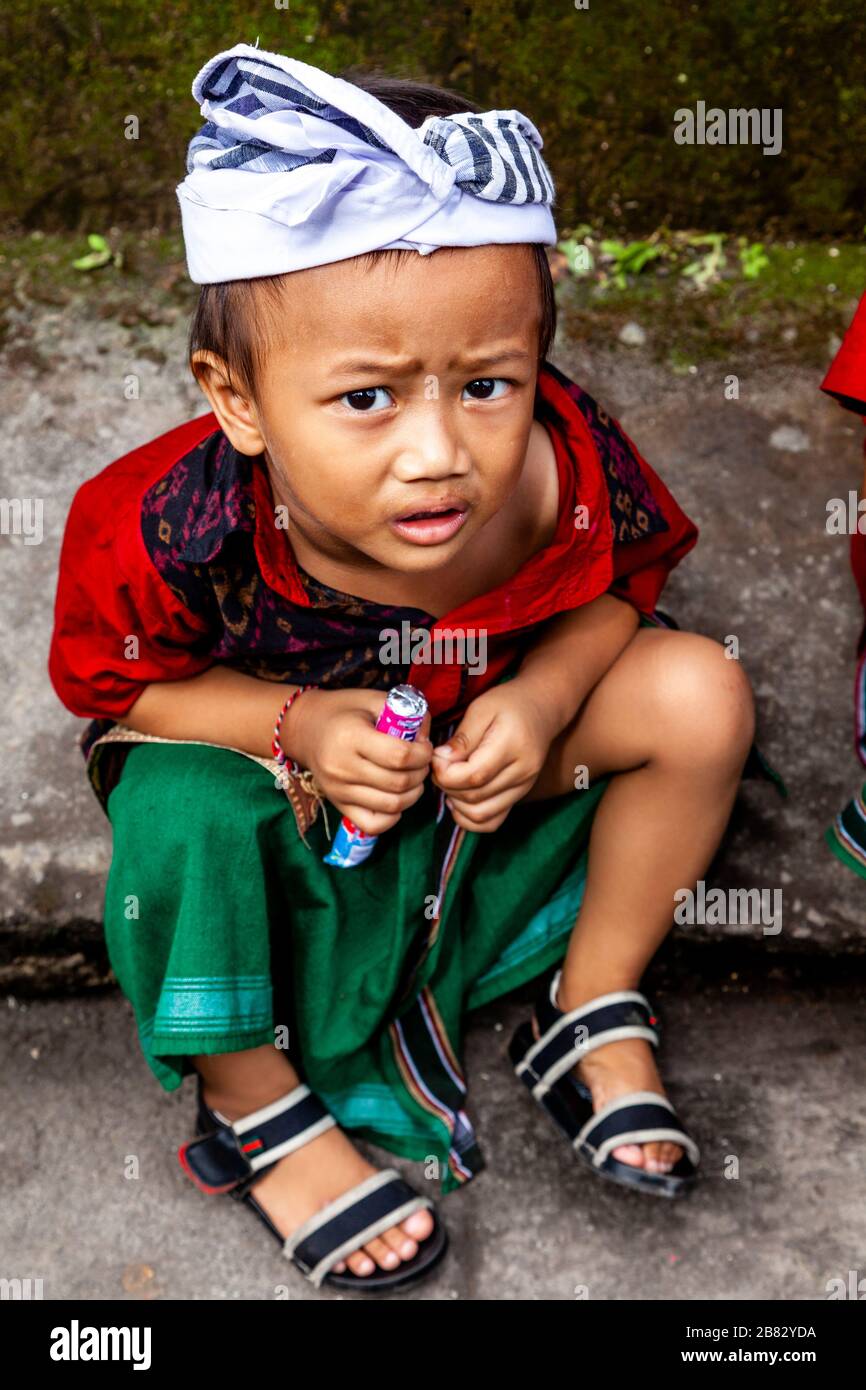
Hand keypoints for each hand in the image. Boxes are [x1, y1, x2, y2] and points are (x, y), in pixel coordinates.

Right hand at [284, 686, 433, 835]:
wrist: (305, 728)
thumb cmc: (344, 711)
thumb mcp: (373, 700)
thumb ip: (405, 715)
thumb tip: (427, 737)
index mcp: (351, 737)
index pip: (399, 756)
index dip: (422, 754)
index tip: (424, 747)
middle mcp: (342, 767)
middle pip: (398, 783)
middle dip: (421, 773)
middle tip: (421, 762)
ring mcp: (339, 790)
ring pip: (391, 805)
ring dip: (413, 793)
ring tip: (412, 778)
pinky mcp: (339, 805)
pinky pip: (373, 824)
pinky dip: (393, 815)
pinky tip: (396, 796)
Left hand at [430, 678, 558, 832]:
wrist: (542, 708)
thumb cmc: (509, 703)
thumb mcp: (482, 709)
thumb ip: (462, 738)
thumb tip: (441, 761)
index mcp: (512, 747)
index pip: (473, 776)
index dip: (445, 772)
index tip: (436, 757)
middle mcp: (522, 773)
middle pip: (474, 797)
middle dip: (446, 785)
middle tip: (439, 766)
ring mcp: (523, 788)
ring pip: (481, 814)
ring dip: (456, 803)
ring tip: (448, 780)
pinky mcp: (519, 796)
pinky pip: (491, 822)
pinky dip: (470, 818)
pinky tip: (459, 799)